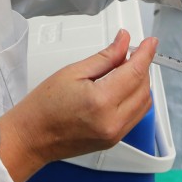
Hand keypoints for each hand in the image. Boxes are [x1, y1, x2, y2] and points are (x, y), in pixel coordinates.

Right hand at [0, 30, 155, 181]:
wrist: (30, 138)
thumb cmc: (43, 107)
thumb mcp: (73, 72)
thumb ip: (105, 57)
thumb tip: (124, 41)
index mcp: (101, 102)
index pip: (135, 72)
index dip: (146, 53)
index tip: (150, 42)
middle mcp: (112, 122)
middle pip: (144, 87)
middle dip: (141, 67)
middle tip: (128, 53)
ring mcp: (115, 134)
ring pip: (144, 103)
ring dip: (140, 83)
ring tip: (123, 70)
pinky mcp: (114, 140)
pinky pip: (136, 115)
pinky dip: (135, 98)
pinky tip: (122, 88)